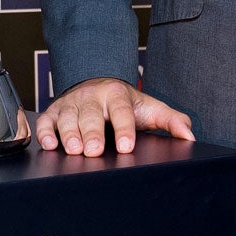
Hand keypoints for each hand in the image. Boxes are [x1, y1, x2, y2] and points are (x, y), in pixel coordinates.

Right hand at [36, 77, 194, 155]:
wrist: (98, 85)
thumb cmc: (125, 104)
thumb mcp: (150, 109)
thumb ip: (172, 121)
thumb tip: (190, 136)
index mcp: (117, 95)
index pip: (122, 111)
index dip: (124, 129)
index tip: (127, 146)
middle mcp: (92, 97)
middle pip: (91, 115)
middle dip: (92, 132)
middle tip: (94, 150)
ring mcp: (72, 104)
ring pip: (68, 117)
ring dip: (69, 134)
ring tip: (73, 150)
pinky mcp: (54, 111)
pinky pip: (46, 121)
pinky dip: (45, 132)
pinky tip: (49, 144)